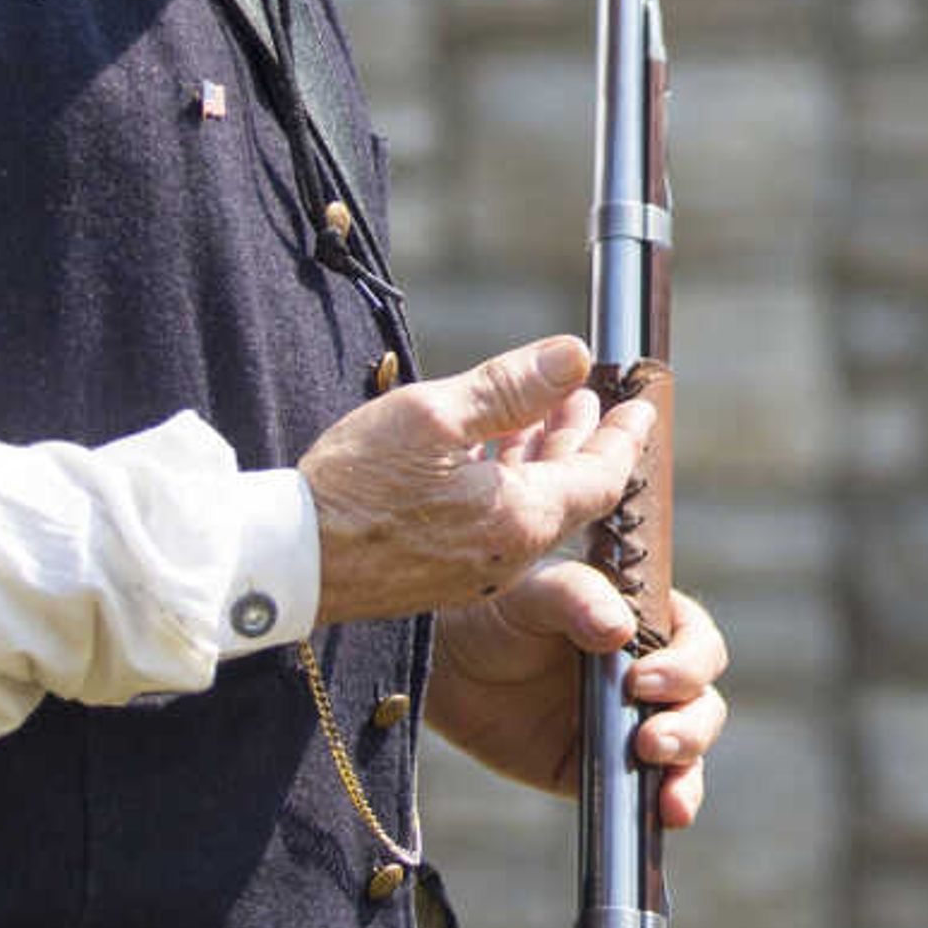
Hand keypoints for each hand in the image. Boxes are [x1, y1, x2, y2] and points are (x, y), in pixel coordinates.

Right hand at [300, 336, 653, 626]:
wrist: (284, 564)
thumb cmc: (352, 487)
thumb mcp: (433, 417)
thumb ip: (509, 387)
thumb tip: (575, 356)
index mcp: (520, 517)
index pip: (601, 476)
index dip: (625, 437)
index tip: (643, 404)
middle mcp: (508, 553)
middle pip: (569, 490)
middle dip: (584, 437)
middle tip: (595, 397)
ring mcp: (474, 568)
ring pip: (529, 502)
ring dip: (543, 452)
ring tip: (550, 404)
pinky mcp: (440, 571)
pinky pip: (494, 517)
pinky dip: (507, 476)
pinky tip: (490, 446)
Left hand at [429, 575, 731, 824]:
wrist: (446, 669)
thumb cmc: (497, 614)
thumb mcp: (535, 592)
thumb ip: (577, 598)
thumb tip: (619, 630)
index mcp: (650, 624)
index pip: (697, 643)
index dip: (686, 665)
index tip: (641, 680)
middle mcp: (653, 675)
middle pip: (701, 701)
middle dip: (689, 723)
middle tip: (649, 740)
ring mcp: (633, 725)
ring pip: (689, 748)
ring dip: (687, 765)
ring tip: (658, 773)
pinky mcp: (609, 769)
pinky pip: (652, 790)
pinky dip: (668, 802)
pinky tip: (667, 814)